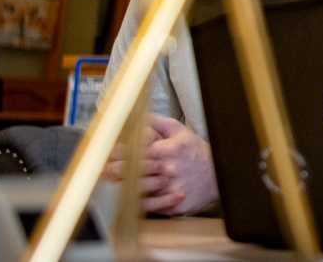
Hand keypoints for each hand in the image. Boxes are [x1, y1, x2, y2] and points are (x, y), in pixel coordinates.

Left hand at [102, 115, 217, 214]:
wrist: (220, 175)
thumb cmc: (196, 152)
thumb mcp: (180, 132)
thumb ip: (158, 123)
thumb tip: (138, 115)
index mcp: (168, 151)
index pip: (136, 152)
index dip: (118, 153)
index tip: (106, 154)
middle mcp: (169, 170)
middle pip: (133, 173)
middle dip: (116, 172)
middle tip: (102, 171)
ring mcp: (172, 189)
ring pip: (139, 192)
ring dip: (123, 190)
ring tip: (111, 187)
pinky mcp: (175, 206)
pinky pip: (151, 208)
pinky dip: (137, 205)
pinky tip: (127, 202)